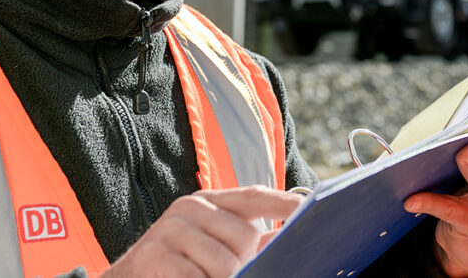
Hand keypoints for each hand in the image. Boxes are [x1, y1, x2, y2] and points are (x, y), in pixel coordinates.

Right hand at [103, 186, 301, 277]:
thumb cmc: (176, 266)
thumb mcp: (210, 246)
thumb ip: (245, 239)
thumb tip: (287, 237)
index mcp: (207, 201)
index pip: (254, 197)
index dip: (285, 204)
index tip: (314, 209)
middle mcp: (189, 207)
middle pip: (245, 236)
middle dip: (243, 263)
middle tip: (225, 273)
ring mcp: (170, 229)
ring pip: (226, 263)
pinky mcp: (154, 255)